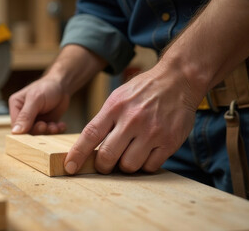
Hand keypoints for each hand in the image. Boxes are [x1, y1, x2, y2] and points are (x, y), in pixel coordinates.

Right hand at [9, 45, 106, 134]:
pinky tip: (61, 125)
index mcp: (16, 106)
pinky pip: (50, 133)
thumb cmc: (47, 87)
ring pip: (39, 134)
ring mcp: (35, 120)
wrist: (63, 85)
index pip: (15, 126)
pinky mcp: (46, 123)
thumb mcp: (35, 99)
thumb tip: (15, 132)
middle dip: (39, 130)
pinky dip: (56, 130)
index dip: (25, 131)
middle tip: (46, 125)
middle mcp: (24, 115)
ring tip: (55, 126)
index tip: (38, 127)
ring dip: (49, 131)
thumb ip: (25, 115)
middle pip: (27, 132)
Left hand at [64, 63, 202, 173]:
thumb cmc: (144, 90)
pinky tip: (146, 153)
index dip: (77, 154)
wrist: (178, 80)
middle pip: (107, 156)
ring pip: (128, 166)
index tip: (69, 167)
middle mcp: (132, 120)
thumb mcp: (118, 97)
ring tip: (129, 154)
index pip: (90, 134)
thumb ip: (104, 119)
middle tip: (105, 164)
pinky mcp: (169, 142)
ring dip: (125, 165)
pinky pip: (149, 167)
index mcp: (115, 107)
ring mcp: (151, 132)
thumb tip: (87, 146)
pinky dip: (145, 165)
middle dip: (103, 166)